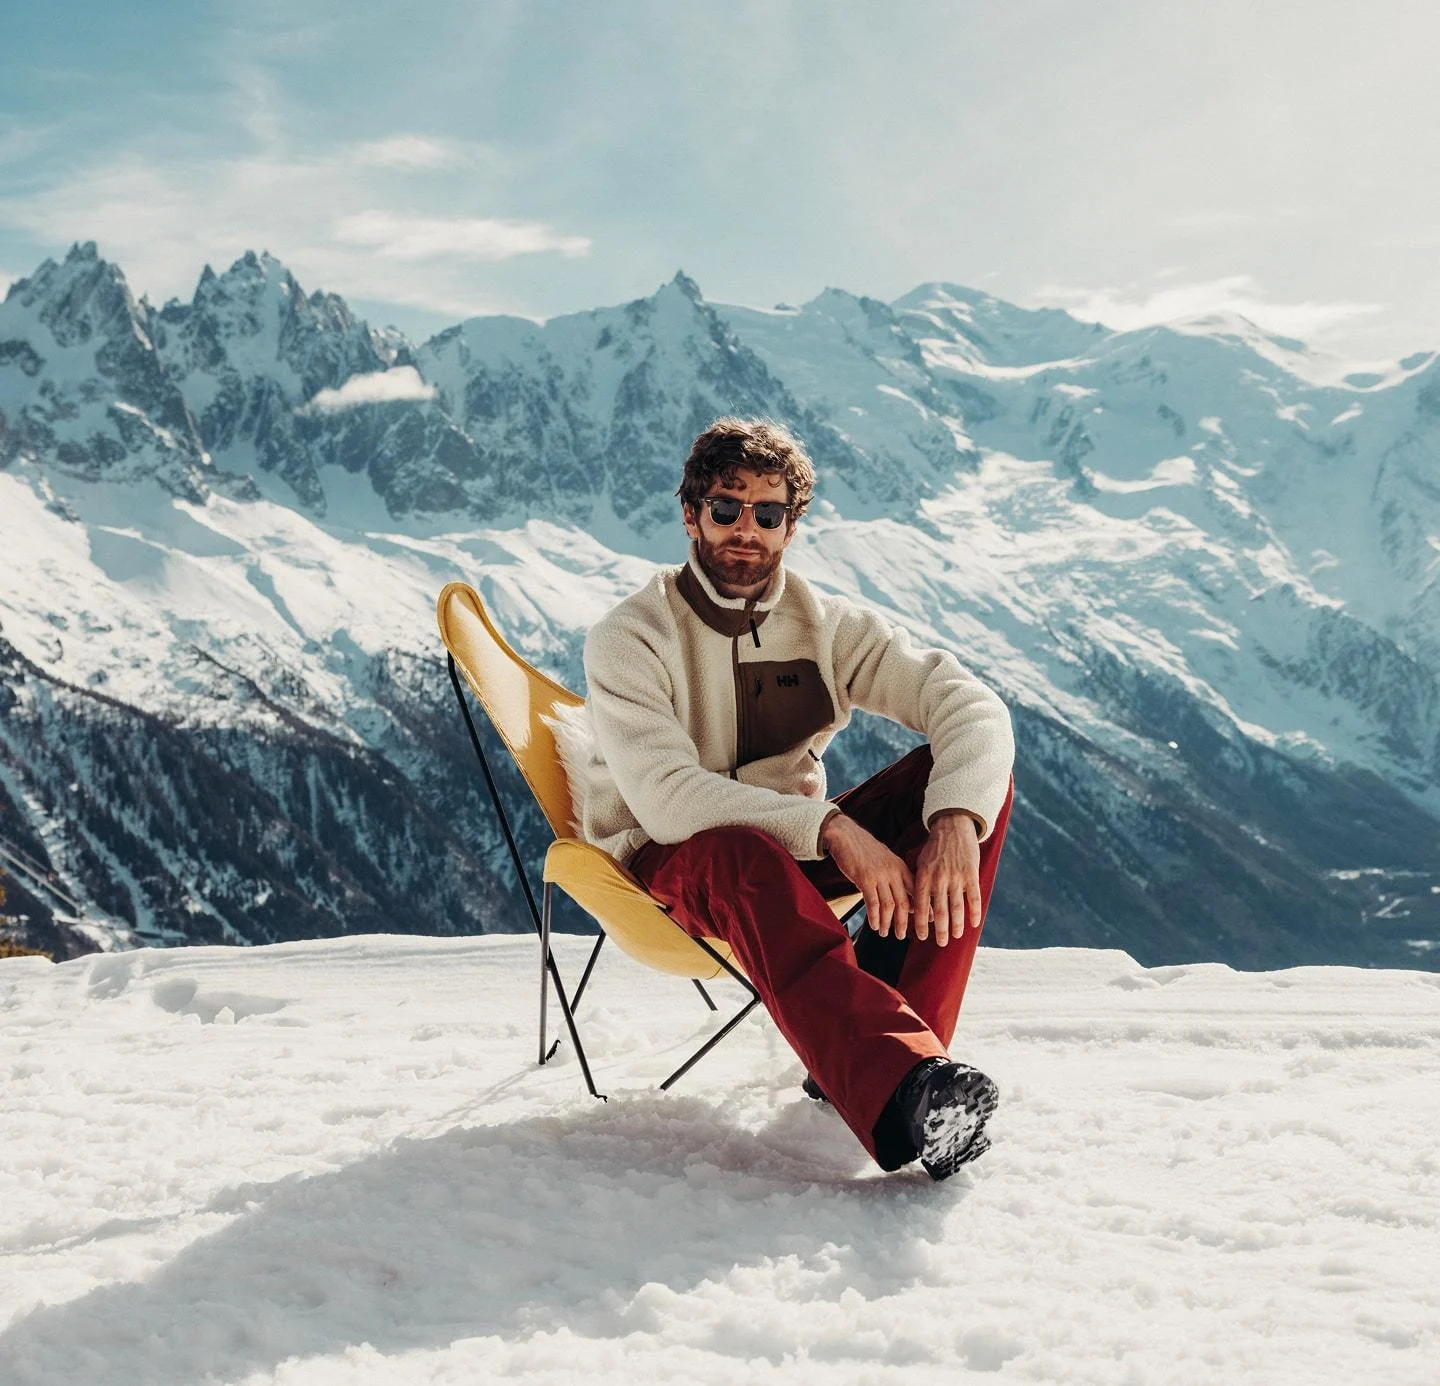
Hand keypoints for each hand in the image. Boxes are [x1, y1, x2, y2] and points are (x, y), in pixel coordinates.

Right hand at [819, 813, 914, 938]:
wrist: (845, 835)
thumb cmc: (863, 849)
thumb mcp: (885, 860)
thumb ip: (895, 876)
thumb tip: (903, 897)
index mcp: (900, 867)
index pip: (916, 891)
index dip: (922, 907)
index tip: (926, 921)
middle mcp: (893, 872)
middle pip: (904, 902)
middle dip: (903, 922)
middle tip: (902, 935)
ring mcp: (879, 875)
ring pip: (889, 905)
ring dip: (888, 922)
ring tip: (886, 933)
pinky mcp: (865, 879)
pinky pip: (872, 903)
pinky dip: (874, 917)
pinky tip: (874, 925)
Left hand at [912, 812, 981, 946]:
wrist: (952, 825)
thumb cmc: (934, 847)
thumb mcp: (920, 862)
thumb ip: (919, 882)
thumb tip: (915, 905)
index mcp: (924, 876)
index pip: (921, 906)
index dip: (921, 923)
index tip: (921, 937)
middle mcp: (939, 878)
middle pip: (940, 910)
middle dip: (940, 930)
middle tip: (941, 943)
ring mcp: (956, 876)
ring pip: (957, 907)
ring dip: (957, 924)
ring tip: (956, 936)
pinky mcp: (971, 873)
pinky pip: (974, 897)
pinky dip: (974, 912)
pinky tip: (974, 924)